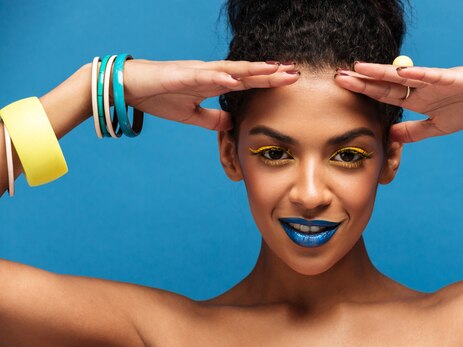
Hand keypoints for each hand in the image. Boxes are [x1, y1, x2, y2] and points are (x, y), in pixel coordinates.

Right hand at [119, 59, 299, 130]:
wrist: (128, 87)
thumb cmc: (159, 97)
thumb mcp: (192, 115)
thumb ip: (213, 119)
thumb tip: (233, 123)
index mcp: (213, 82)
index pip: (247, 82)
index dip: (269, 81)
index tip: (291, 81)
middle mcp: (210, 73)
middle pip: (246, 73)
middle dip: (271, 73)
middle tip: (296, 71)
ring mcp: (196, 72)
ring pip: (230, 69)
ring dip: (253, 70)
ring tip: (274, 69)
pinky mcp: (180, 74)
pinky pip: (203, 75)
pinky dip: (219, 77)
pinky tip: (235, 78)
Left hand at [333, 60, 462, 142]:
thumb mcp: (436, 127)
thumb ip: (413, 132)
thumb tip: (389, 136)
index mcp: (416, 100)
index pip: (383, 95)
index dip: (363, 92)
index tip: (342, 89)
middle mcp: (420, 89)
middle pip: (385, 84)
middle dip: (362, 81)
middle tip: (338, 76)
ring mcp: (433, 82)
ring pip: (402, 77)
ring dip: (380, 73)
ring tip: (359, 68)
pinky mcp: (451, 78)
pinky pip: (432, 76)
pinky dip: (417, 75)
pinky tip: (400, 73)